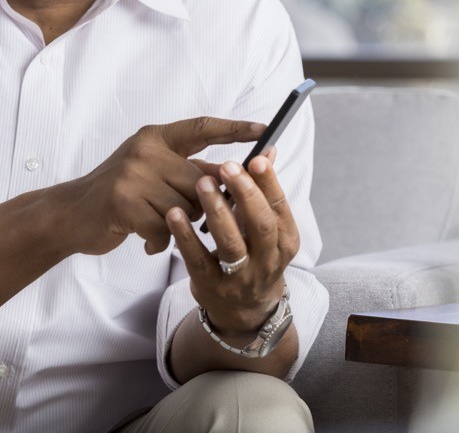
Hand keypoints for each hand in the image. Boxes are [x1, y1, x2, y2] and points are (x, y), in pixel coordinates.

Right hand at [63, 117, 265, 257]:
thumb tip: (239, 173)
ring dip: (178, 224)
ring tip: (156, 223)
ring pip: (186, 206)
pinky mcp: (123, 203)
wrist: (72, 214)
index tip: (265, 130)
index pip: (202, 128)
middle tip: (185, 214)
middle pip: (200, 180)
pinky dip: (159, 240)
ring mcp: (132, 175)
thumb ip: (190, 169)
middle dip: (201, 203)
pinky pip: (165, 228)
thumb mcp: (154, 170)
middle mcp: (144, 150)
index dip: (235, 128)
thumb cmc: (121, 193)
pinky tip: (144, 238)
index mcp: (155, 137)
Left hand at [166, 147, 299, 336]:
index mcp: (285, 241)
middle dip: (245, 194)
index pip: (280, 209)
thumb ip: (264, 191)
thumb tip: (268, 150)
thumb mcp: (266, 228)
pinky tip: (173, 214)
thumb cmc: (254, 255)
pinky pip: (198, 261)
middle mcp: (267, 262)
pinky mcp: (212, 287)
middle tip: (226, 166)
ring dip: (216, 212)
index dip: (269, 183)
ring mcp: (240, 278)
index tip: (257, 158)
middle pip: (260, 226)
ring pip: (231, 245)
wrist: (243, 310)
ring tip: (201, 184)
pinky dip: (186, 237)